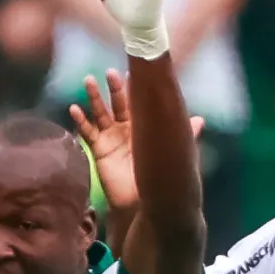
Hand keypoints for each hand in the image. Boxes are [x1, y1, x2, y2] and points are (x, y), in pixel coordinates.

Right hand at [68, 69, 201, 215]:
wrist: (142, 202)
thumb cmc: (157, 176)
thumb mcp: (170, 153)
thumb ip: (183, 135)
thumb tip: (201, 120)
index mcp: (142, 125)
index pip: (137, 101)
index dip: (135, 87)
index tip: (134, 71)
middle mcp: (124, 127)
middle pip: (117, 102)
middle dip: (113, 87)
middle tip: (110, 72)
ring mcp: (110, 137)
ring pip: (100, 112)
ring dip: (93, 97)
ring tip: (88, 81)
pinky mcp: (99, 150)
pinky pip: (88, 133)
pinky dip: (80, 120)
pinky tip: (73, 109)